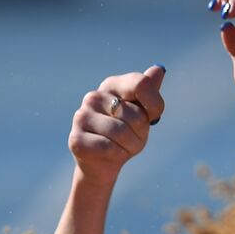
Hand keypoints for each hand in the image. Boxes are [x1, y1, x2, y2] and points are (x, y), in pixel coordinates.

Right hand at [68, 65, 165, 185]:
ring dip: (130, 146)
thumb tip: (158, 69)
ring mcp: (81, 117)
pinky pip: (109, 147)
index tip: (154, 116)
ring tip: (123, 147)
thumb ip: (149, 92)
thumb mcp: (142, 114)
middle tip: (133, 138)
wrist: (103, 164)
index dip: (154, 104)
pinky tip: (112, 155)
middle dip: (141, 133)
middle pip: (135, 115)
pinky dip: (118, 155)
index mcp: (111, 85)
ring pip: (121, 133)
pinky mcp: (76, 139)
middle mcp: (93, 97)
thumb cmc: (125, 136)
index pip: (141, 83)